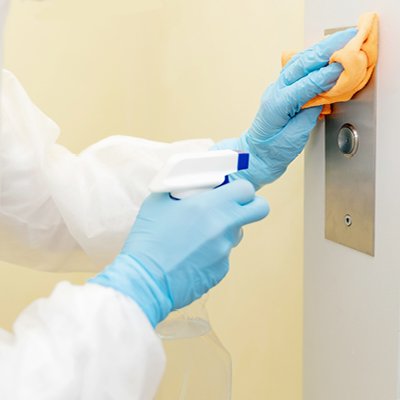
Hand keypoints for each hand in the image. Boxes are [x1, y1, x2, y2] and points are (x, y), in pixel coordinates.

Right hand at [88, 180, 268, 326]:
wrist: (144, 281)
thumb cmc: (148, 240)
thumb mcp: (158, 202)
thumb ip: (180, 189)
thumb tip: (192, 186)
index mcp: (210, 206)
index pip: (246, 189)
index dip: (240, 189)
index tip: (230, 192)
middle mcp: (224, 228)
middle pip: (259, 210)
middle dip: (251, 206)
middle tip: (232, 208)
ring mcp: (225, 251)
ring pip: (236, 234)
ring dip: (224, 231)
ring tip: (196, 236)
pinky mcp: (221, 271)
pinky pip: (223, 255)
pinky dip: (212, 253)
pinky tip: (190, 256)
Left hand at [212, 28, 357, 189]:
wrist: (256, 157)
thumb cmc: (271, 152)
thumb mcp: (295, 138)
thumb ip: (310, 114)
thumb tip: (325, 97)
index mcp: (276, 105)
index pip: (305, 84)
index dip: (327, 74)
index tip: (344, 64)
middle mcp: (274, 93)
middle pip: (300, 65)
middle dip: (324, 50)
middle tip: (346, 39)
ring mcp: (276, 91)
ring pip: (296, 64)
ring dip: (317, 51)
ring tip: (337, 41)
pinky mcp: (280, 92)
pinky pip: (296, 71)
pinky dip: (311, 60)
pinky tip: (322, 55)